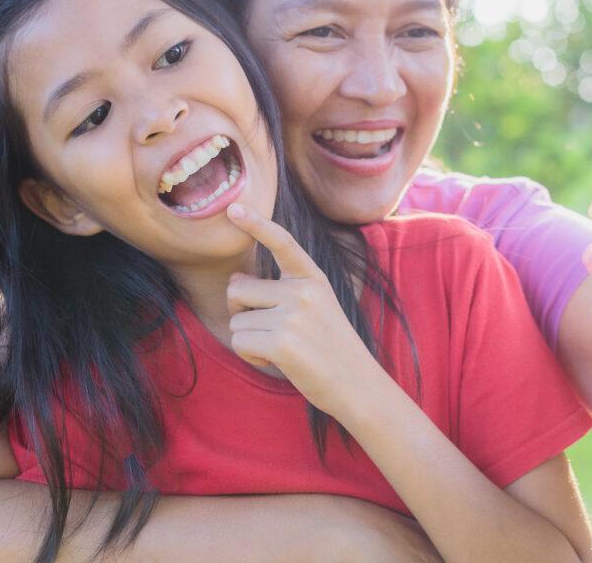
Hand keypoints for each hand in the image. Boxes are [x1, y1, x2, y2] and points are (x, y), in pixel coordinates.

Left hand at [223, 204, 387, 417]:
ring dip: (248, 339)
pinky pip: (239, 342)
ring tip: (280, 348)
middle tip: (269, 329)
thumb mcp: (316, 306)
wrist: (357, 384)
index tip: (233, 207)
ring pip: (236, 320)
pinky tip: (276, 361)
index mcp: (313, 278)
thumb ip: (281, 290)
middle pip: (238, 289)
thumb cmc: (329, 347)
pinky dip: (250, 356)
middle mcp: (303, 291)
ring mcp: (293, 316)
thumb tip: (235, 281)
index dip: (256, 223)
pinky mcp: (282, 343)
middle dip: (241, 311)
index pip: (282, 242)